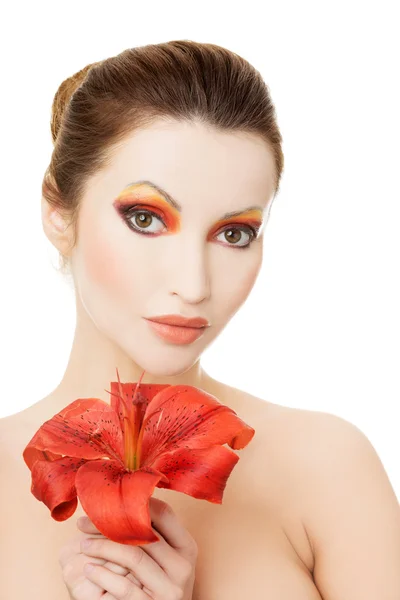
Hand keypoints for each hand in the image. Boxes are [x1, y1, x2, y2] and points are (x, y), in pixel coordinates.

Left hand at [59, 496, 197, 598]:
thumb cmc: (161, 586)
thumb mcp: (168, 560)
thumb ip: (155, 535)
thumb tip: (125, 500)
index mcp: (187, 547)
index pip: (163, 513)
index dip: (136, 503)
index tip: (109, 502)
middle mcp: (182, 567)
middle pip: (144, 533)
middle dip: (109, 524)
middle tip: (84, 522)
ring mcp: (170, 590)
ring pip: (133, 557)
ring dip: (102, 548)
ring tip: (83, 545)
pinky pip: (124, 587)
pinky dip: (103, 576)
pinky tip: (89, 569)